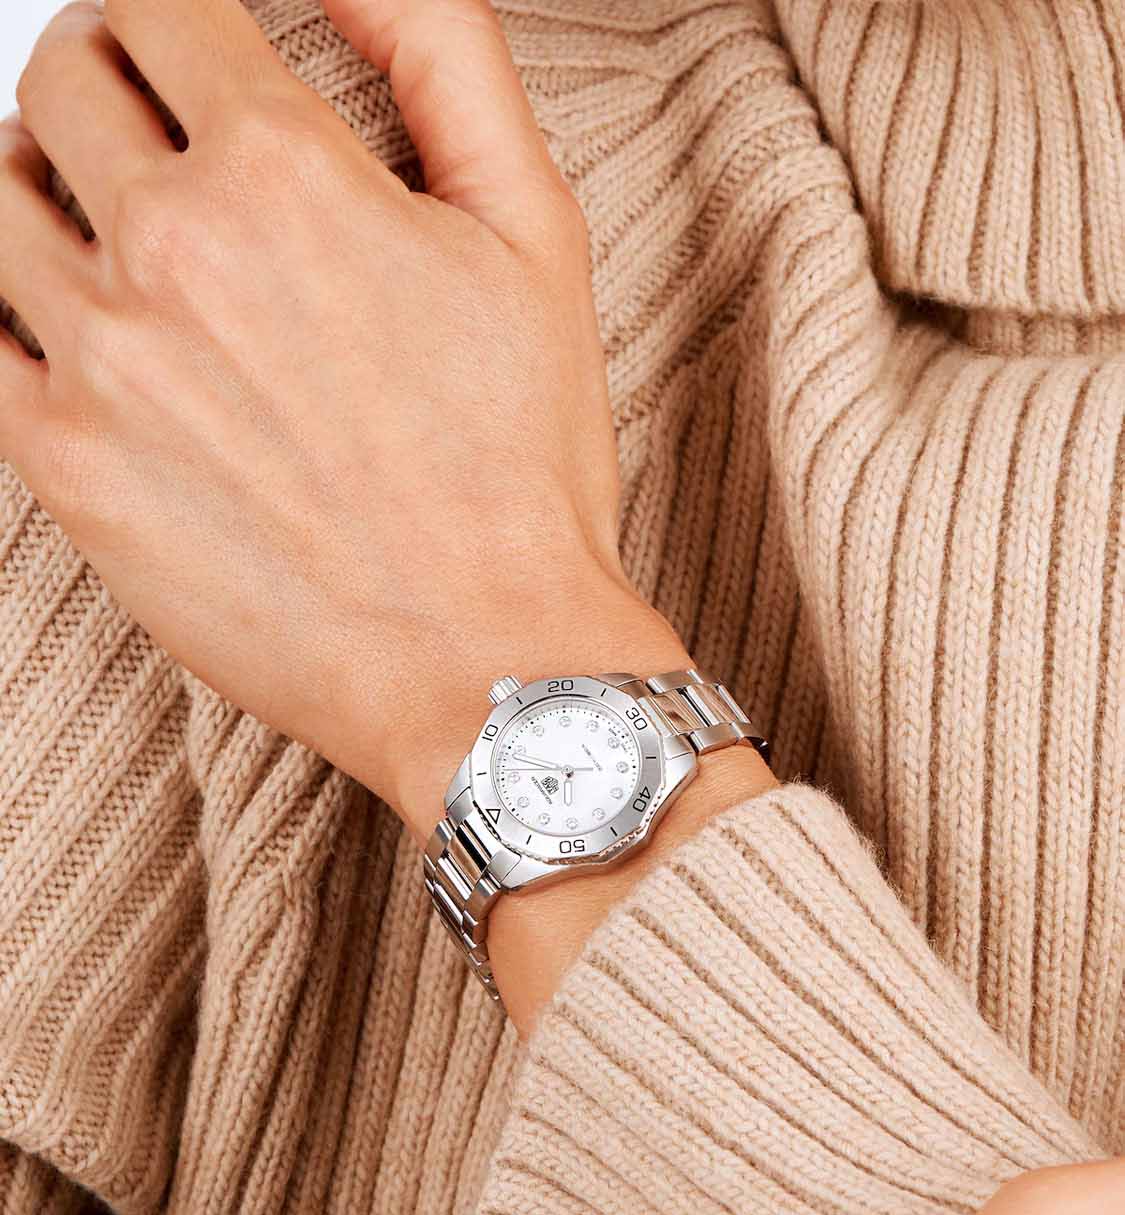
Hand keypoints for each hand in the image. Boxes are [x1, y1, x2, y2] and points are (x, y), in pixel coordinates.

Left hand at [0, 0, 679, 836]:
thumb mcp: (533, 227)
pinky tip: (78, 331)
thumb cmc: (520, 465)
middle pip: (61, 84)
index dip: (172, 14)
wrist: (483, 661)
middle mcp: (170, 249)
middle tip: (142, 120)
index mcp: (284, 169)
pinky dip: (13, 310)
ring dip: (41, 183)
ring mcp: (100, 362)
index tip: (188, 50)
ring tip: (100, 221)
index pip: (157, 5)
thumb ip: (444, 50)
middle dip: (102, 79)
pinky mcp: (65, 469)